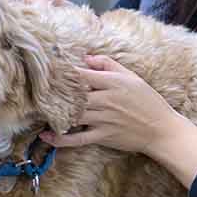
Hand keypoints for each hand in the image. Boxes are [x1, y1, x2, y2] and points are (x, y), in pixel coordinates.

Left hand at [42, 54, 181, 156]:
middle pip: (74, 94)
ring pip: (73, 115)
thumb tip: (86, 58)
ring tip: (37, 110)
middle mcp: (106, 100)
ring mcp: (103, 119)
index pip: (82, 74)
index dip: (64, 72)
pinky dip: (60, 139)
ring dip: (54, 113)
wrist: (161, 129)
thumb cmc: (147, 101)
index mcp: (113, 82)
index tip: (49, 70)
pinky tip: (46, 136)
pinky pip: (77, 138)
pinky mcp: (103, 136)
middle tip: (35, 90)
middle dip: (55, 92)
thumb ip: (108, 65)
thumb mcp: (132, 77)